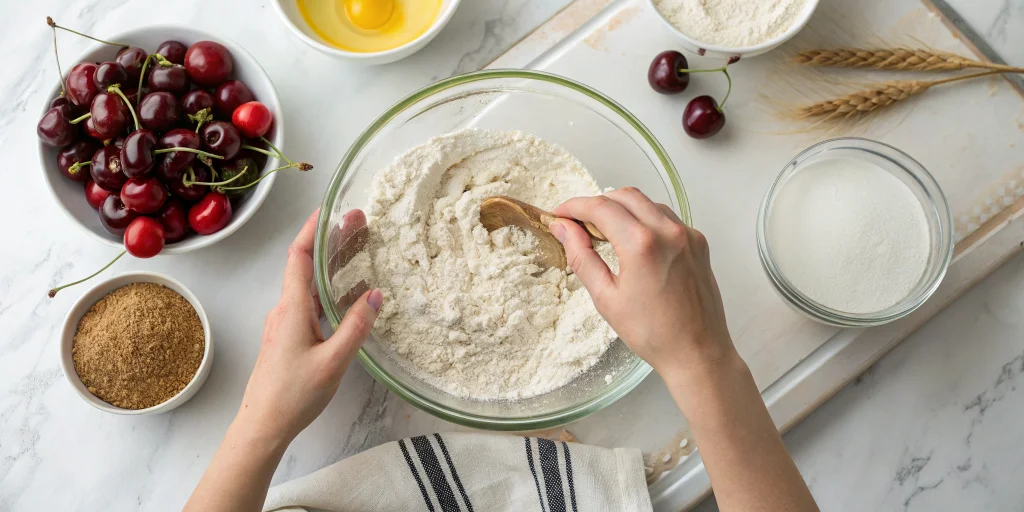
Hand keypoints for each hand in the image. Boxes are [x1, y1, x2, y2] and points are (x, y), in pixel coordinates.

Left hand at [235, 209, 383, 444]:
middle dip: (332, 240)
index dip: (314, 228)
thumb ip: (355, 328)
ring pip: (310, 285)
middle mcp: (285, 310)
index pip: (299, 255)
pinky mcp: (288, 338)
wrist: (261, 426)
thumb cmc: (293, 395)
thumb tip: (375, 295)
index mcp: (291, 308)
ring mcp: (285, 324)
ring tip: (361, 251)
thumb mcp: (333, 362)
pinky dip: (330, 292)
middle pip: (307, 264)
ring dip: (333, 266)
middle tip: (360, 223)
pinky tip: (350, 297)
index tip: (332, 207)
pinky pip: (311, 304)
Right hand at [549, 188, 734, 375]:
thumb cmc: (652, 333)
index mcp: (642, 245)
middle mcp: (668, 231)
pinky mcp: (699, 243)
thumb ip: (581, 257)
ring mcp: (688, 235)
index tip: (560, 214)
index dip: (574, 206)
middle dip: (597, 203)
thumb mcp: (606, 298)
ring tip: (604, 233)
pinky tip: (633, 242)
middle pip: (624, 196)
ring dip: (622, 209)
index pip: (600, 207)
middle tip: (579, 223)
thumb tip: (563, 229)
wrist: (697, 353)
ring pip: (647, 203)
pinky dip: (645, 220)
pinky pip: (666, 218)